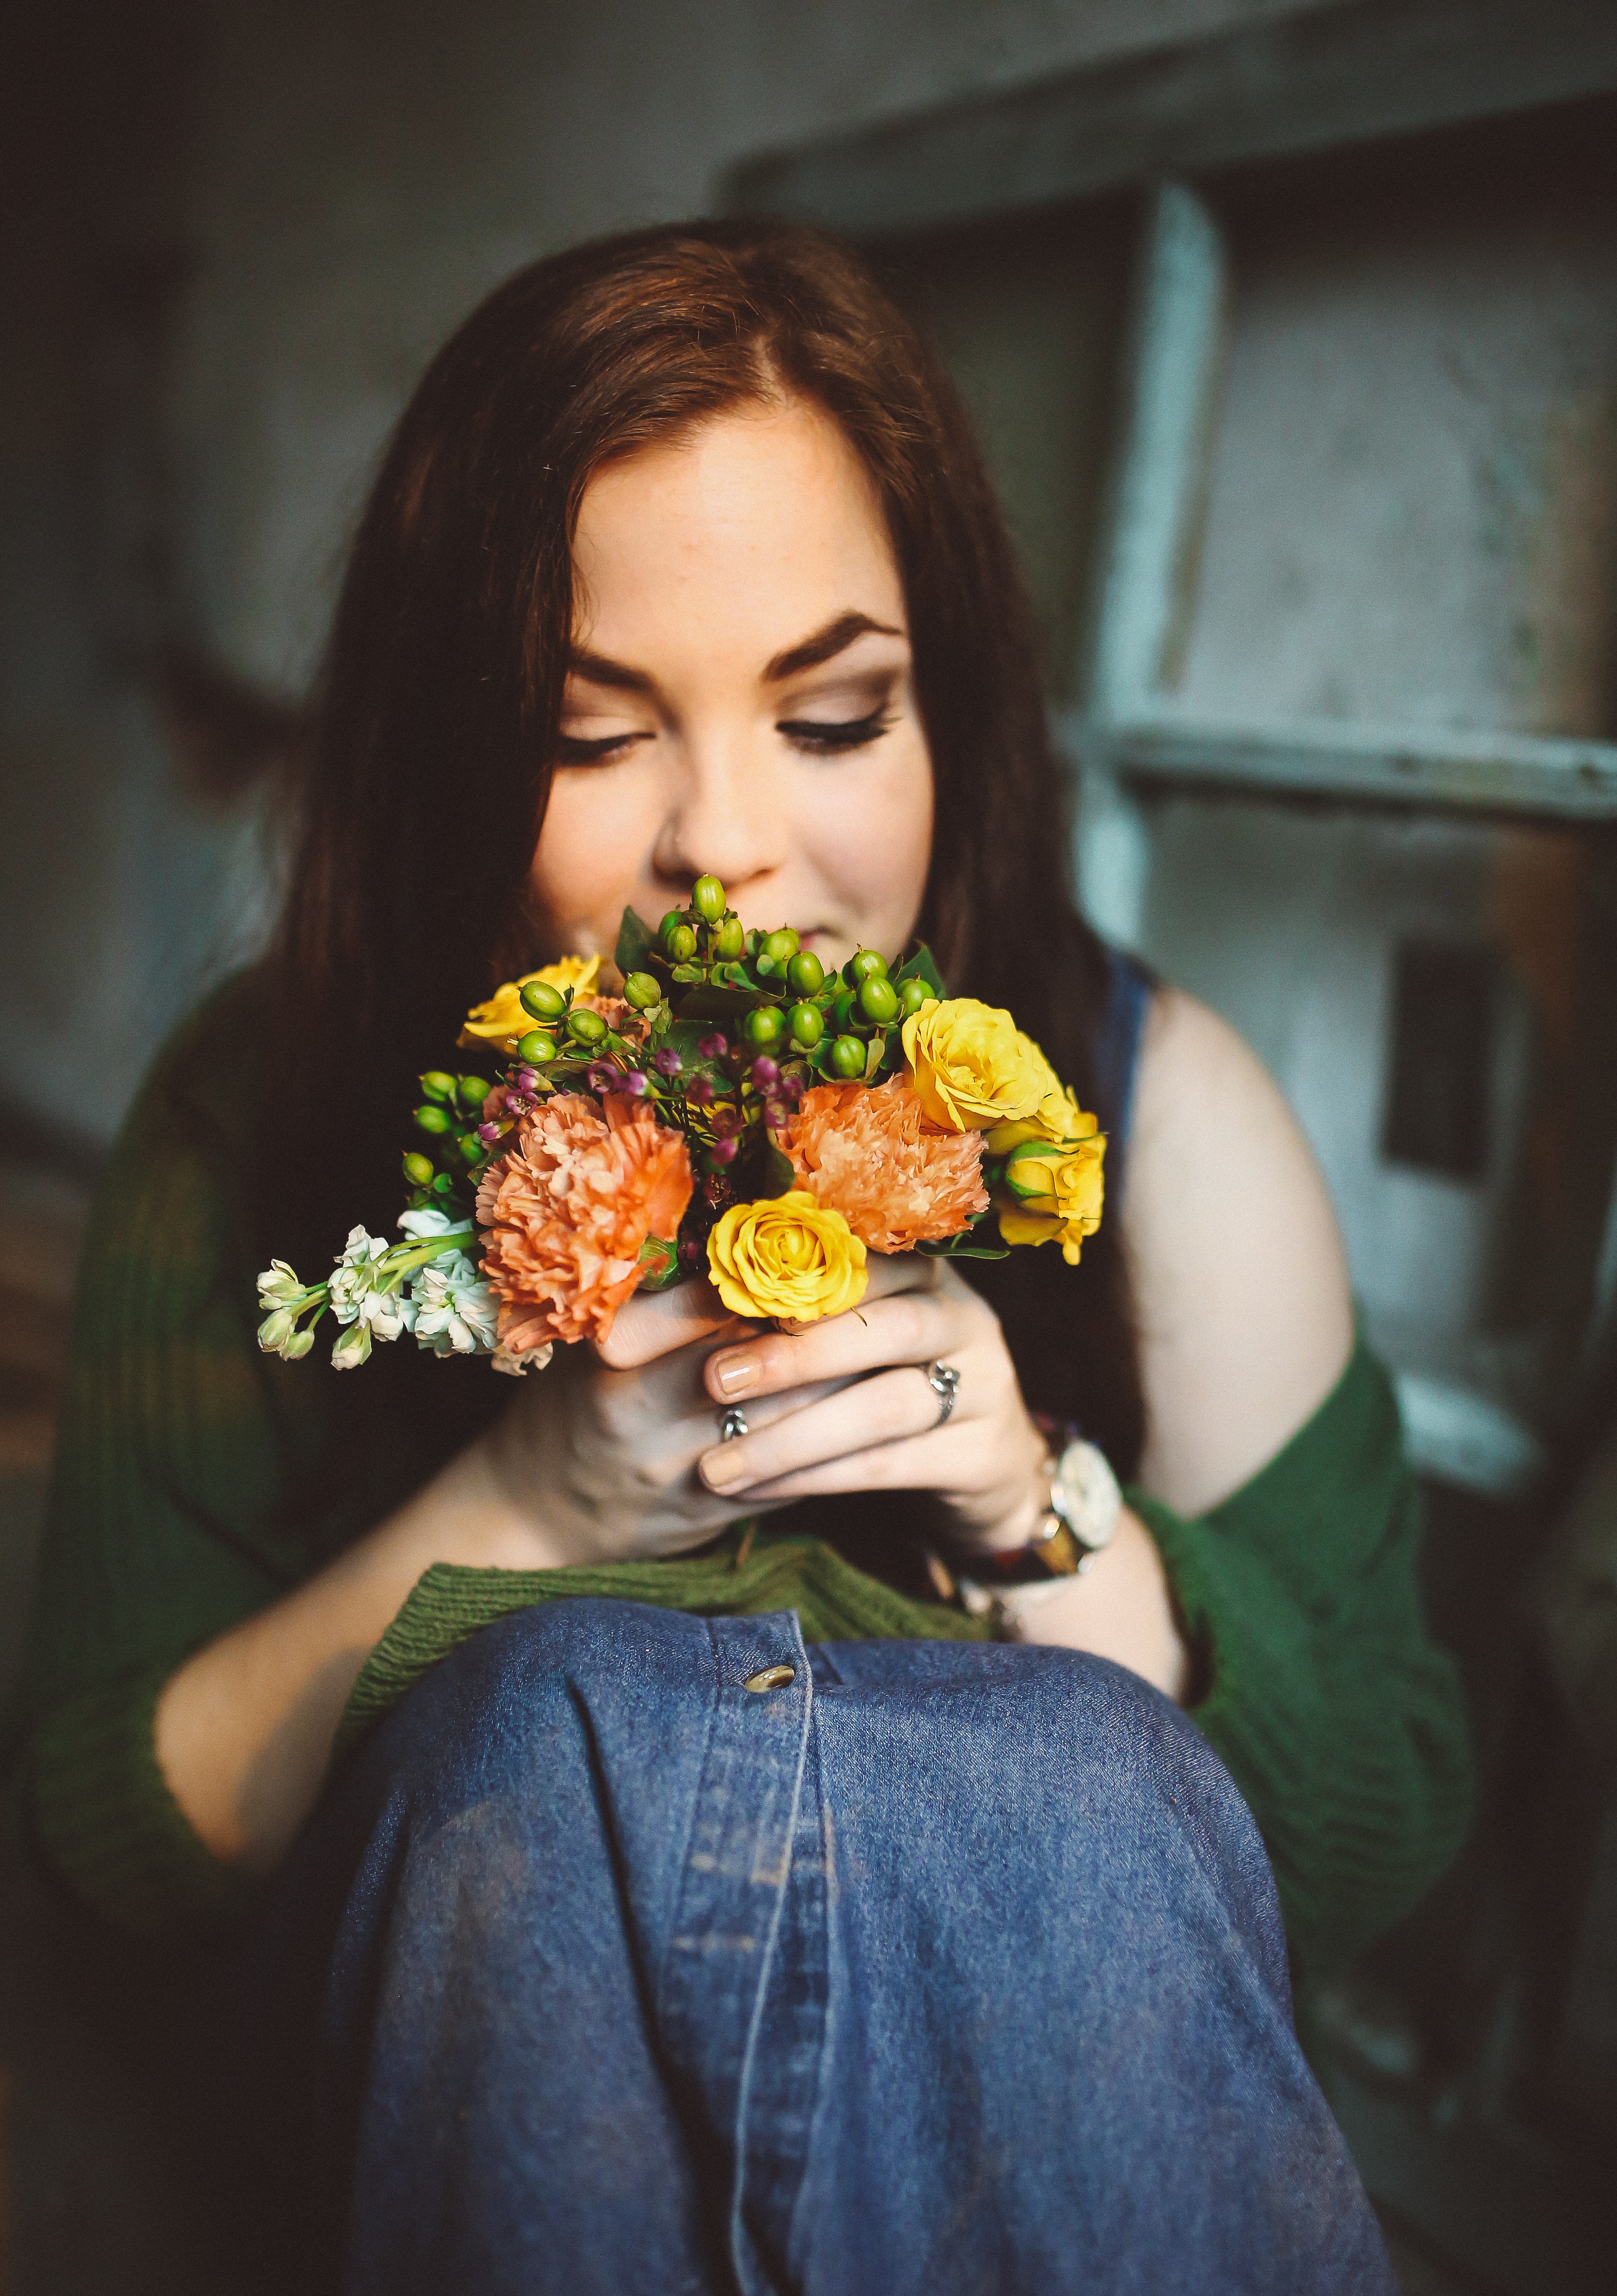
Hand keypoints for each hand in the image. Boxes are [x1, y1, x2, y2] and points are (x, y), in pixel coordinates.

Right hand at [479, 1272, 868, 1566]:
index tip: (824, 1246)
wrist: (531, 1512)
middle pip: (765, 1362)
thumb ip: (644, 1295)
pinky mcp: (710, 1519)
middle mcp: (645, 1417)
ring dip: (848, 1387)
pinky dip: (832, 1448)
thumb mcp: (584, 1340)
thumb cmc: (567, 1402)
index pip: (711, 1306)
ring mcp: (680, 1474)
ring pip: (791, 1423)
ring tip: (896, 1347)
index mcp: (613, 1360)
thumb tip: (730, 1227)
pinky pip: (789, 1480)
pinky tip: (868, 1414)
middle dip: (827, 1328)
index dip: (776, 1277)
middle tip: (887, 1290)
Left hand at [693, 1255, 1048, 1550]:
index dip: (774, 1279)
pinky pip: (893, 1464)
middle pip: (881, 1323)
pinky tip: (758, 1492)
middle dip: (791, 1353)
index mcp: (918, 1265)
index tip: (709, 1302)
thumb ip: (778, 1317)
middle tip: (714, 1381)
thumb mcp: (841, 1337)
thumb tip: (643, 1321)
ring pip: (885, 1404)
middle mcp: (960, 1313)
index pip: (851, 1256)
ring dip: (792, 1436)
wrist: (986, 1462)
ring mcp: (985, 1382)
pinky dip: (818, 1478)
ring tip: (718, 1466)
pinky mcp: (983, 1453)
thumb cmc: (884, 1382)